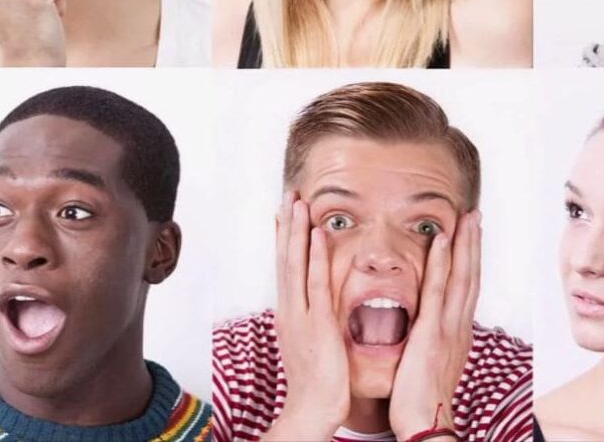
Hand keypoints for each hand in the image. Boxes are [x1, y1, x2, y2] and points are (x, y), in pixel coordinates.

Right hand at [262, 192, 349, 441]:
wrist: (312, 409)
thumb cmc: (317, 382)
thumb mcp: (312, 342)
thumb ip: (315, 319)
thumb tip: (319, 303)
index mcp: (291, 312)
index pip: (286, 267)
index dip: (285, 238)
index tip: (285, 212)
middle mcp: (290, 309)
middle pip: (285, 258)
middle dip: (287, 225)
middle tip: (289, 194)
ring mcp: (301, 315)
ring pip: (295, 264)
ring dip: (296, 231)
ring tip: (298, 202)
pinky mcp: (317, 324)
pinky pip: (315, 284)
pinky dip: (314, 258)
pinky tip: (315, 236)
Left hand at [390, 210, 480, 441]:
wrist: (424, 423)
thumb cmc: (421, 398)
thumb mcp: (431, 362)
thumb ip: (431, 339)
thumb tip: (428, 327)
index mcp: (456, 333)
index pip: (466, 288)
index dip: (470, 261)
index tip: (470, 237)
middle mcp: (458, 326)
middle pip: (470, 276)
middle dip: (474, 245)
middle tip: (475, 216)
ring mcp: (448, 328)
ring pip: (460, 277)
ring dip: (464, 245)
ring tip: (466, 217)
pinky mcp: (432, 333)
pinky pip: (437, 291)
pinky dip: (441, 264)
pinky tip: (442, 241)